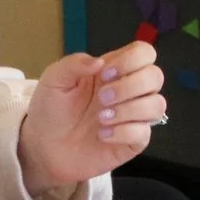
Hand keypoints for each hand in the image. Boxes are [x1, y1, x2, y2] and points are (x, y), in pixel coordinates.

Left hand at [18, 42, 165, 194]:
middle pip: (156, 77)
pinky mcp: (132, 141)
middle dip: (130, 86)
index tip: (104, 74)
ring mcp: (133, 117)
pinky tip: (102, 135)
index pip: (144, 53)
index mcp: (113, 70)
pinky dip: (124, 132)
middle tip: (101, 98)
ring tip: (101, 119)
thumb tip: (100, 62)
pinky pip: (144, 133)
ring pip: (157, 105)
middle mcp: (129, 91)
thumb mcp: (54, 79)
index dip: (131, 60)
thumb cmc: (50, 110)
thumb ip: (74, 64)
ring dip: (130, 110)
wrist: (43, 147)